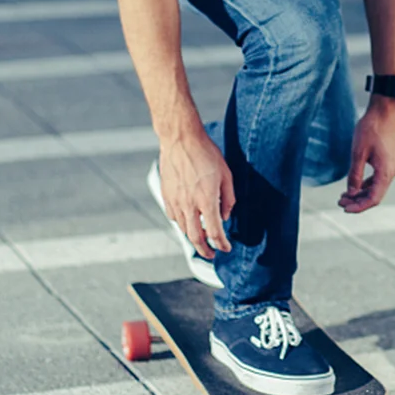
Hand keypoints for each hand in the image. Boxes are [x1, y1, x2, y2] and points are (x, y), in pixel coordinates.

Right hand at [159, 132, 234, 256]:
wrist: (180, 139)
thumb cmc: (206, 153)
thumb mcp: (226, 174)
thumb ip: (228, 198)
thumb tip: (225, 216)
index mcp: (206, 200)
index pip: (215, 232)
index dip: (222, 244)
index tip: (227, 248)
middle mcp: (189, 204)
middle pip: (196, 238)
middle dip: (205, 250)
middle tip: (212, 254)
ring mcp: (175, 200)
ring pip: (183, 229)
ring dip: (193, 237)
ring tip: (202, 238)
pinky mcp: (166, 195)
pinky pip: (173, 216)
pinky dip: (182, 223)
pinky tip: (188, 220)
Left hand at [338, 101, 394, 213]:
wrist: (384, 111)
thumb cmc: (371, 129)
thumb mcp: (358, 153)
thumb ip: (355, 175)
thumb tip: (351, 192)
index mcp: (385, 173)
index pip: (373, 199)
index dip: (359, 207)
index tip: (344, 208)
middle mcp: (390, 173)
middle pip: (374, 196)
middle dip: (357, 202)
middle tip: (339, 202)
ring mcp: (389, 168)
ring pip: (375, 189)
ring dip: (360, 194)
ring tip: (343, 195)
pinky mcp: (386, 162)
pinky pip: (376, 180)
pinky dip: (365, 185)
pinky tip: (353, 185)